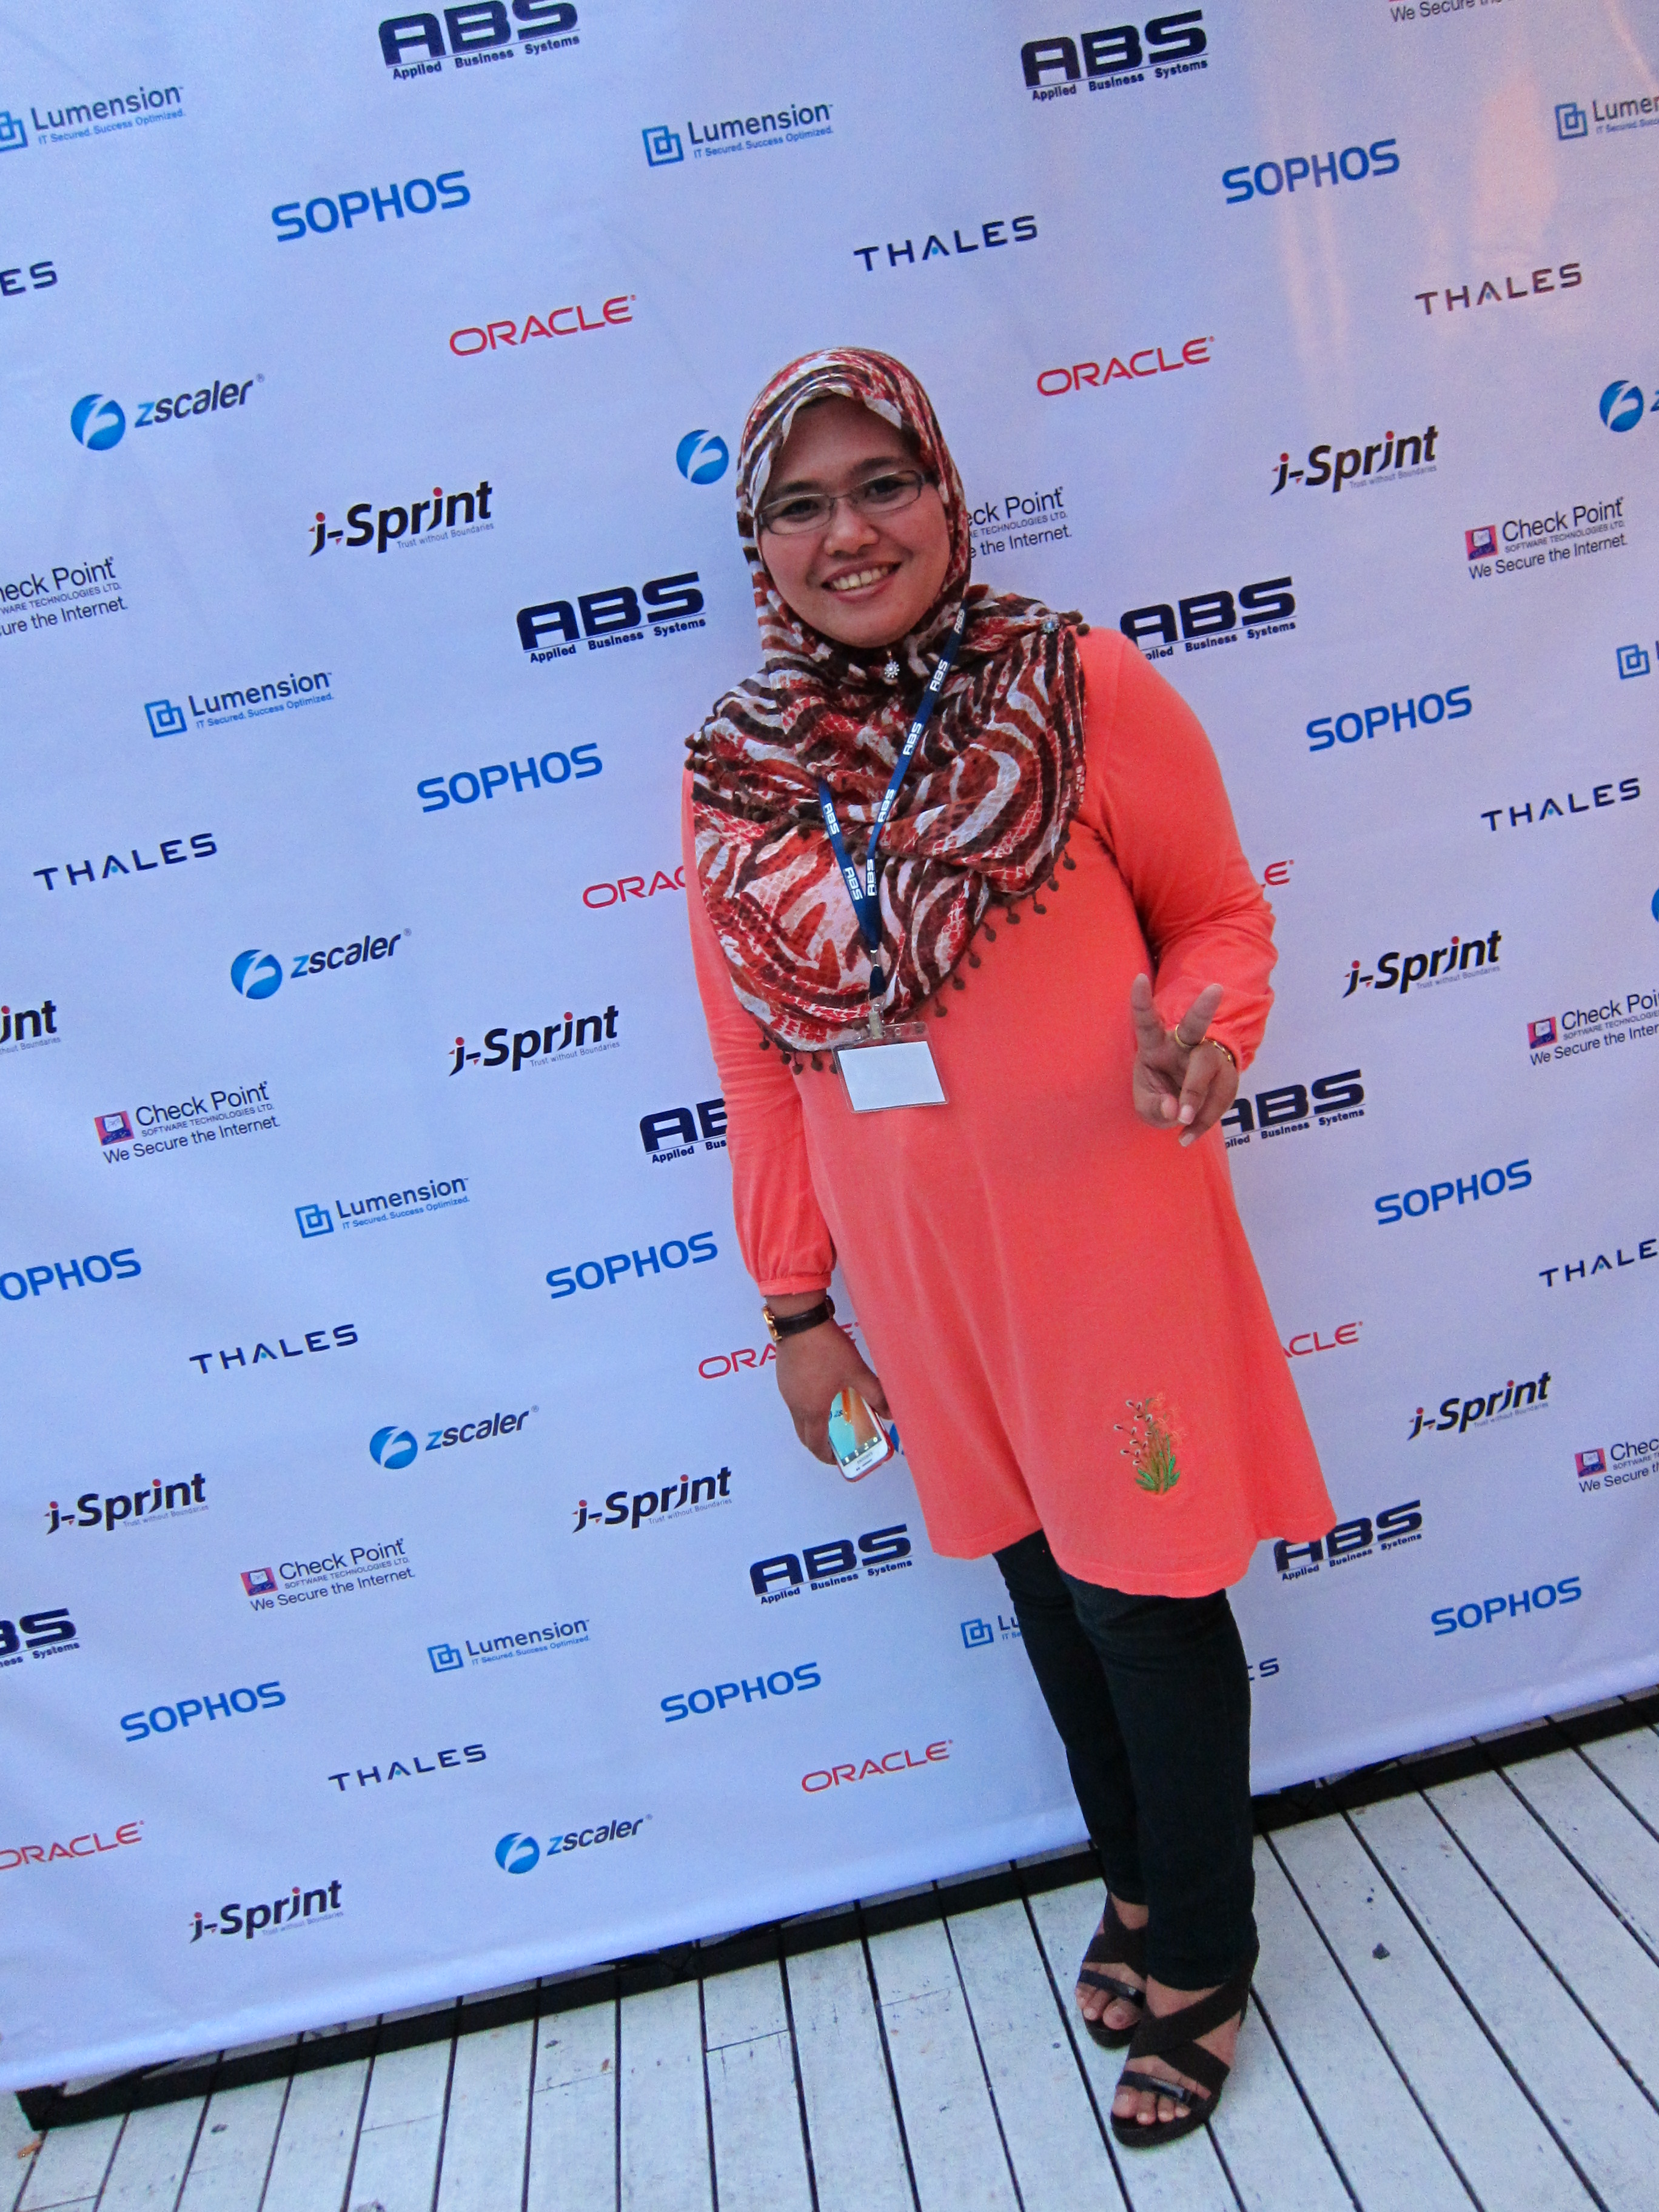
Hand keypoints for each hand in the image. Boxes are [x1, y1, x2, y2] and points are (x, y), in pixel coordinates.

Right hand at [773, 1312, 891, 1465]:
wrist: (799, 1320)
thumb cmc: (827, 1349)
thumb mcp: (856, 1371)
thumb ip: (875, 1393)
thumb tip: (892, 1412)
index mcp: (812, 1410)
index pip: (816, 1444)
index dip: (827, 1456)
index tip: (839, 1459)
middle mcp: (795, 1405)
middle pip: (804, 1435)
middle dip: (819, 1443)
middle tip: (837, 1441)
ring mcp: (787, 1390)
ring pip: (798, 1417)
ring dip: (813, 1423)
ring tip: (834, 1415)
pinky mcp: (784, 1376)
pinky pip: (795, 1400)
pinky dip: (807, 1405)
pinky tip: (823, 1390)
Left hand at [1129, 974, 1238, 1148]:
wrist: (1187, 1106)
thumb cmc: (1160, 1096)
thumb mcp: (1146, 1106)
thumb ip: (1155, 1108)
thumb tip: (1177, 1110)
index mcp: (1155, 1045)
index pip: (1146, 1021)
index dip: (1141, 1001)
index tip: (1138, 978)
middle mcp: (1183, 1044)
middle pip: (1194, 1025)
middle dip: (1203, 1007)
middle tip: (1215, 989)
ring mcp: (1208, 1056)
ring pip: (1209, 1068)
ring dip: (1198, 1099)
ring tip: (1185, 1127)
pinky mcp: (1226, 1075)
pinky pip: (1221, 1095)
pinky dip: (1206, 1119)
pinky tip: (1190, 1134)